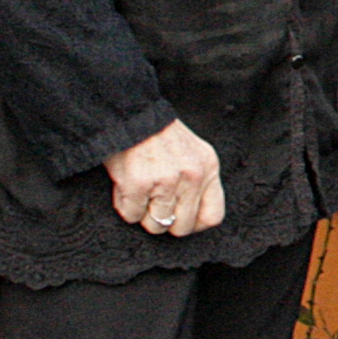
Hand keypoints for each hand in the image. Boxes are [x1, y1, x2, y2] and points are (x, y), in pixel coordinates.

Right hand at [107, 118, 225, 238]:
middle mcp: (192, 176)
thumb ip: (198, 181)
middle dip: (165, 221)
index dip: (194, 224)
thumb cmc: (159, 134)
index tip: (179, 218)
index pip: (212, 216)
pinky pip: (131, 215)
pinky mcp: (139, 183)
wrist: (131, 112)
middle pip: (182, 227)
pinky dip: (125, 206)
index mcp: (208, 167)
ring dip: (143, 214)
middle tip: (153, 204)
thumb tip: (192, 217)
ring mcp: (166, 180)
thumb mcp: (192, 152)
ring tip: (140, 192)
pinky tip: (126, 187)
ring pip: (157, 225)